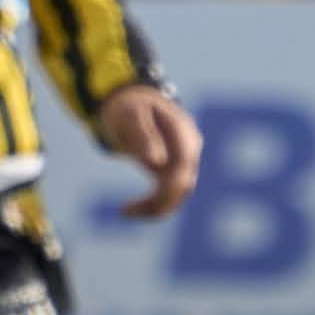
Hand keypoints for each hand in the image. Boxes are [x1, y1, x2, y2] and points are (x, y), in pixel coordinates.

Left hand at [96, 83, 203, 220]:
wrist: (132, 102)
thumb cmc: (128, 108)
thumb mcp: (129, 116)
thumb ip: (143, 135)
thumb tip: (157, 161)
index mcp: (181, 130)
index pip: (183, 165)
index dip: (166, 188)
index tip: (138, 197)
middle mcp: (189, 146)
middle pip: (185, 183)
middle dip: (159, 203)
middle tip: (125, 211)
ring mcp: (186, 157)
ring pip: (181, 192)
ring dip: (157, 207)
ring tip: (126, 211)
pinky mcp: (177, 167)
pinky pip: (172, 192)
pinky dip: (155, 203)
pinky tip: (131, 209)